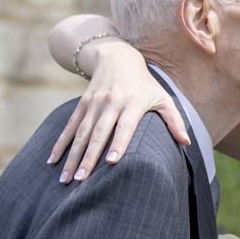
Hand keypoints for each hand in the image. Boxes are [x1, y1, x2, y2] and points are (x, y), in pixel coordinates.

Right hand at [48, 43, 190, 182]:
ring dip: (72, 156)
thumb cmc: (145, 85)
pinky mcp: (82, 104)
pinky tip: (52, 160)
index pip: (125, 126)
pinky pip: (69, 126)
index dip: (118, 143)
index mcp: (132, 103)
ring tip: (66, 178)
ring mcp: (94, 103)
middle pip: (99, 133)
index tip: (111, 162)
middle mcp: (111, 103)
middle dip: (89, 157)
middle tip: (81, 180)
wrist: (117, 57)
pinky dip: (60, 143)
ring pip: (81, 133)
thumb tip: (187, 143)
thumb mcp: (163, 98)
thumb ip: (175, 121)